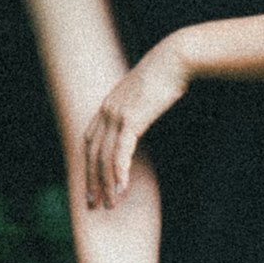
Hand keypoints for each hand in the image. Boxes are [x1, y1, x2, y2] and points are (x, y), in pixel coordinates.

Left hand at [80, 39, 188, 210]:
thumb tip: (142, 117)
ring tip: (111, 204)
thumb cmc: (166, 73)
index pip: (89, 140)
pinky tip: (122, 189)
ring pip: (104, 158)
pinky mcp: (131, 120)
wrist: (175, 58)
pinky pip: (120, 153)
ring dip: (107, 184)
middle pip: (92, 153)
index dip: (88, 163)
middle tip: (93, 204)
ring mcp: (117, 115)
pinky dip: (119, 173)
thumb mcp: (145, 92)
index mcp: (108, 104)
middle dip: (92, 180)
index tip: (91, 182)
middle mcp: (107, 110)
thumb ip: (138, 107)